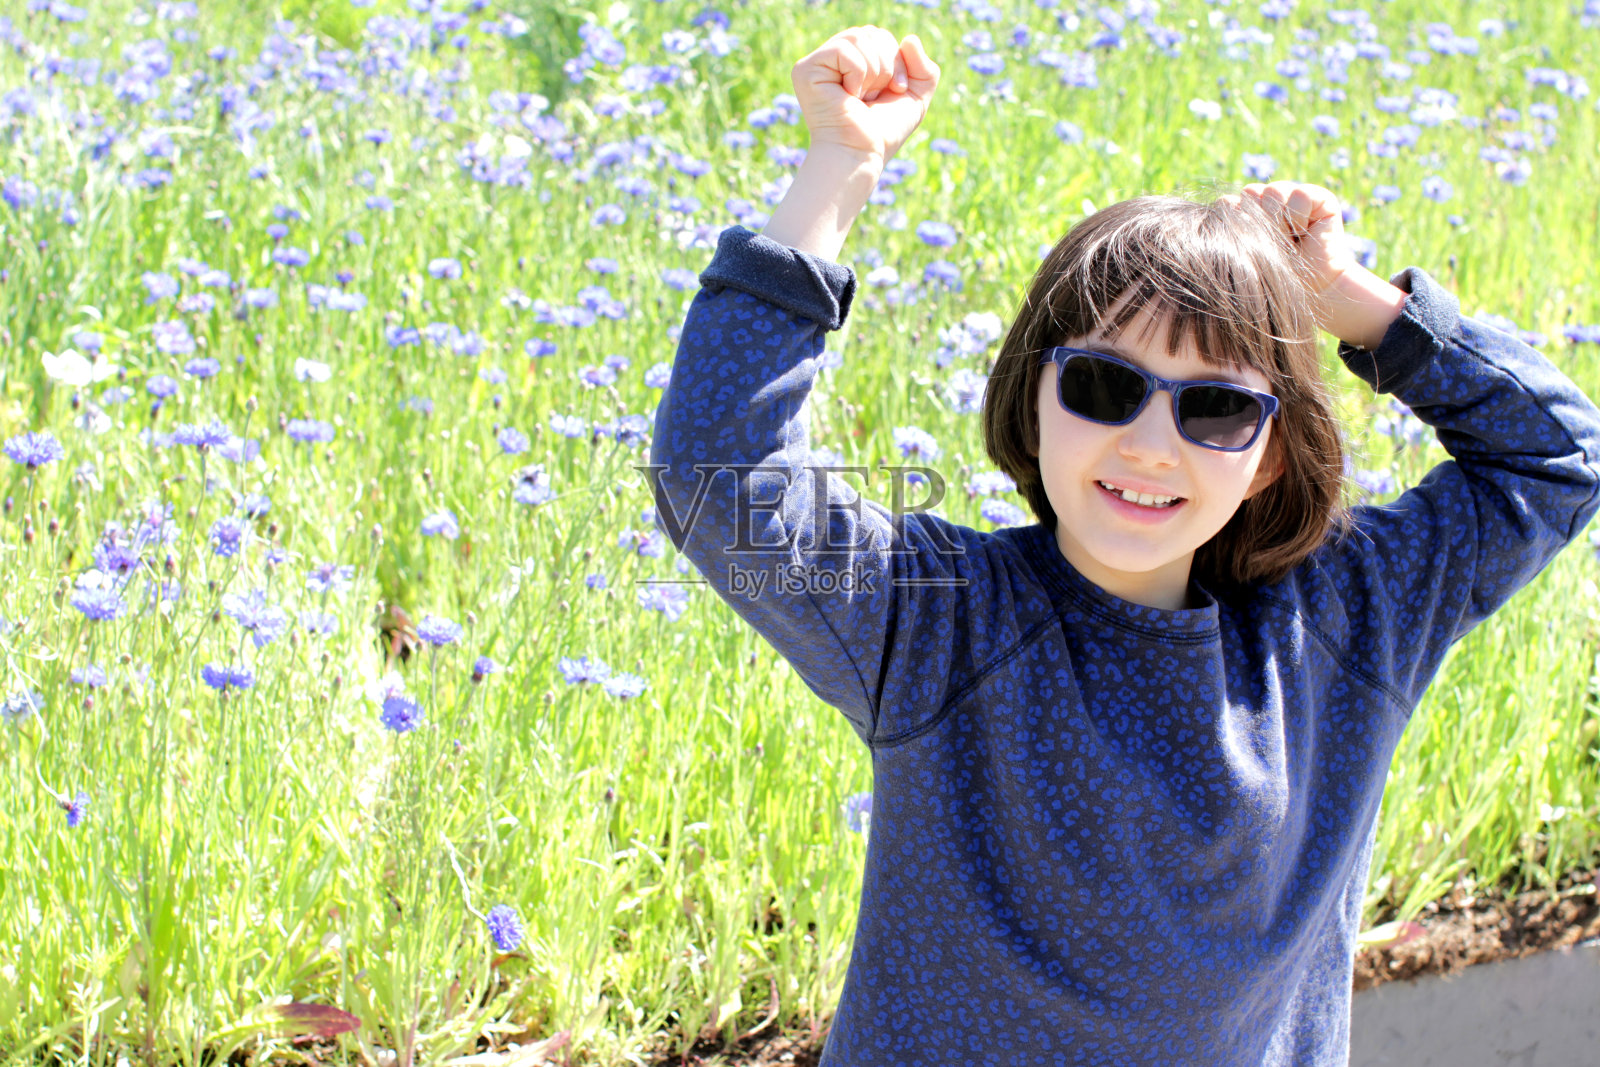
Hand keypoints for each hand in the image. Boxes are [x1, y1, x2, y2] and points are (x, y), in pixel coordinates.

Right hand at [790, 26, 939, 168]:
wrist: (861, 155)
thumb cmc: (883, 132)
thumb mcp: (915, 98)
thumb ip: (924, 68)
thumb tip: (909, 39)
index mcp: (852, 62)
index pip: (880, 36)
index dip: (897, 60)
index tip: (895, 91)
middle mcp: (832, 60)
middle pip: (870, 33)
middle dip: (886, 65)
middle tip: (875, 97)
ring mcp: (816, 64)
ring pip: (858, 37)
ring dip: (873, 72)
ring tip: (862, 97)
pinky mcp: (805, 70)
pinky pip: (844, 50)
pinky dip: (858, 74)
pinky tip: (849, 96)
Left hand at [1226, 181, 1404, 349]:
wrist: (1313, 290)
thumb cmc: (1275, 278)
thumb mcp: (1247, 254)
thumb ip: (1234, 225)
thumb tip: (1225, 200)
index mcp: (1247, 214)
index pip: (1228, 203)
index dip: (1237, 223)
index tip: (1252, 248)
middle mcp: (1268, 201)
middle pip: (1250, 193)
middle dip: (1259, 223)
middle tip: (1273, 246)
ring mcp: (1292, 195)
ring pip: (1274, 191)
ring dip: (1280, 222)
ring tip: (1290, 241)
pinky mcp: (1318, 196)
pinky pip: (1300, 195)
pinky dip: (1300, 217)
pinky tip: (1305, 233)